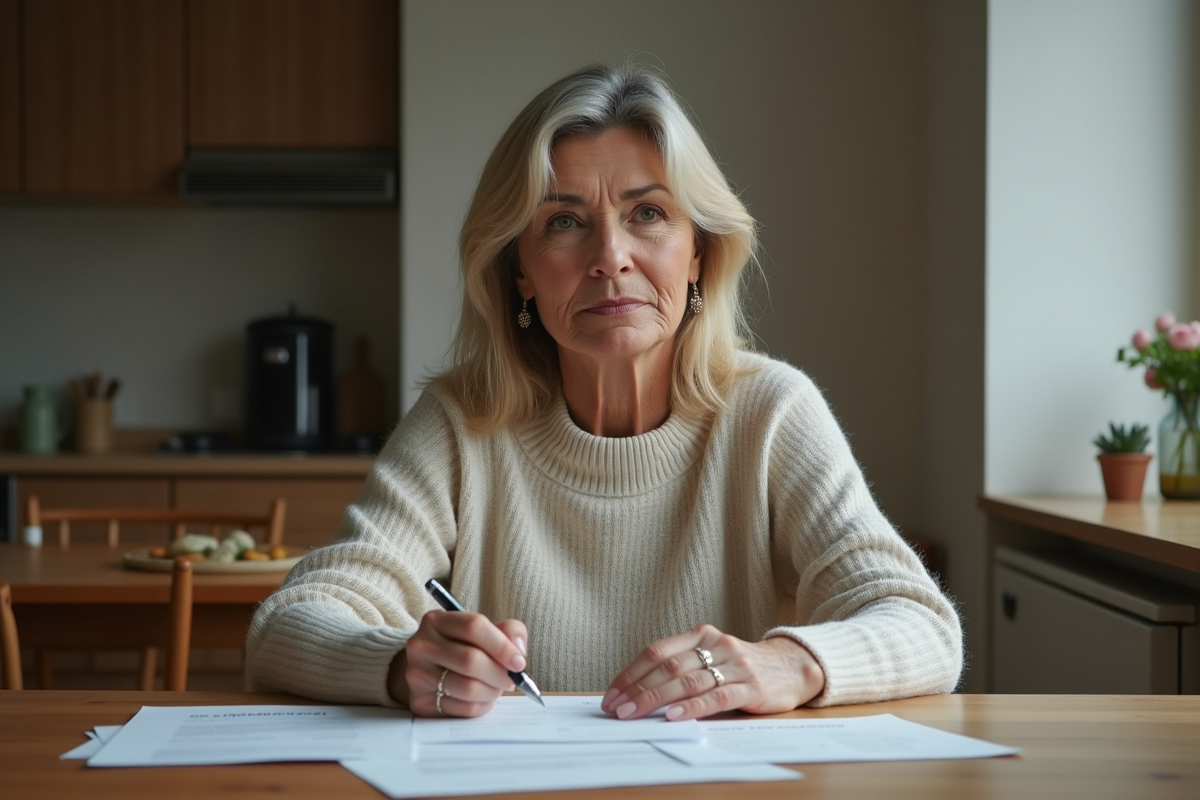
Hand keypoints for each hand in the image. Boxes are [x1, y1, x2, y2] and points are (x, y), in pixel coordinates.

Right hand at [388, 610, 527, 717]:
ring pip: (468, 688)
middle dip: (499, 673)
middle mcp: (422, 645)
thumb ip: (507, 631)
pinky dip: (482, 706)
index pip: (473, 627)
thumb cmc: (460, 647)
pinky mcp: (420, 701)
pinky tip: (483, 698)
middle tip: (511, 679)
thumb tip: (517, 652)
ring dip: (493, 691)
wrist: (424, 668)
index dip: (502, 645)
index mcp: (436, 621)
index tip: (518, 662)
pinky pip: (463, 709)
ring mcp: (418, 675)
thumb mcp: (481, 630)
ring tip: (497, 688)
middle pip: (470, 660)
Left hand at [600, 624, 824, 721]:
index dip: (630, 673)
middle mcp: (716, 645)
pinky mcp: (751, 686)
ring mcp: (735, 664)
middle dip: (637, 689)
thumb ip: (682, 668)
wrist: (793, 667)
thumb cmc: (741, 666)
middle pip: (668, 667)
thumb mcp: (711, 656)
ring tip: (634, 713)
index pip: (656, 651)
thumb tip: (636, 693)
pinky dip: (691, 707)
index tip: (611, 695)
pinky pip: (716, 696)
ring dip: (656, 699)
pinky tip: (673, 716)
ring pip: (688, 681)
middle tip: (617, 708)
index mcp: (701, 634)